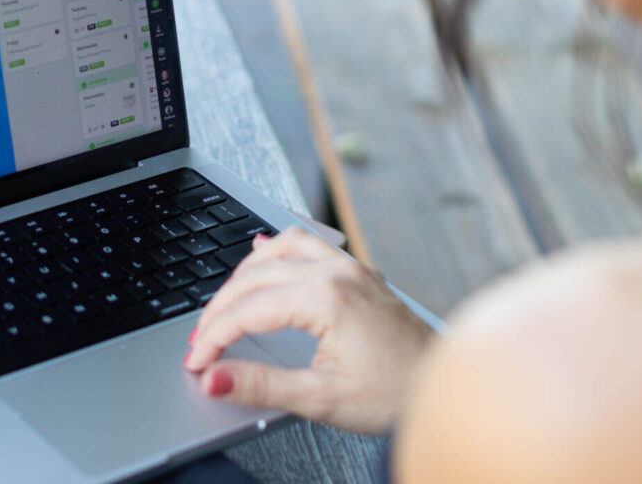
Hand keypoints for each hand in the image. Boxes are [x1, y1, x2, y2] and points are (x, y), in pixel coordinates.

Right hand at [183, 227, 433, 433]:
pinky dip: (278, 251)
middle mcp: (338, 273)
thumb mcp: (322, 398)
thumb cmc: (396, 396)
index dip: (213, 337)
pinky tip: (264, 255)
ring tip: (223, 305)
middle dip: (219, 309)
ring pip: (280, 250)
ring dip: (244, 274)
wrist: (445, 392)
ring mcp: (351, 269)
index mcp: (327, 298)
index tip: (196, 362)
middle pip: (255, 277)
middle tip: (200, 342)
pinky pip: (309, 244)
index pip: (247, 310)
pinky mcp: (360, 274)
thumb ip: (262, 385)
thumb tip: (214, 378)